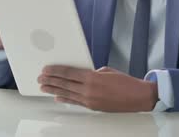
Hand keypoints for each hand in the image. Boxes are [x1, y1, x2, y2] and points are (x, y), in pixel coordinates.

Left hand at [38, 66, 157, 111]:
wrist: (138, 97)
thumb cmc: (125, 82)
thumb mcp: (107, 70)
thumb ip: (91, 72)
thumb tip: (81, 75)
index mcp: (92, 77)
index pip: (68, 73)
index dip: (55, 71)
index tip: (46, 70)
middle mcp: (89, 90)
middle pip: (65, 84)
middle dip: (51, 81)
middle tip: (40, 78)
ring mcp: (90, 100)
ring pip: (67, 94)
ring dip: (54, 90)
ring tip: (44, 88)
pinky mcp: (93, 107)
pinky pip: (76, 102)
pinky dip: (65, 99)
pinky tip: (57, 97)